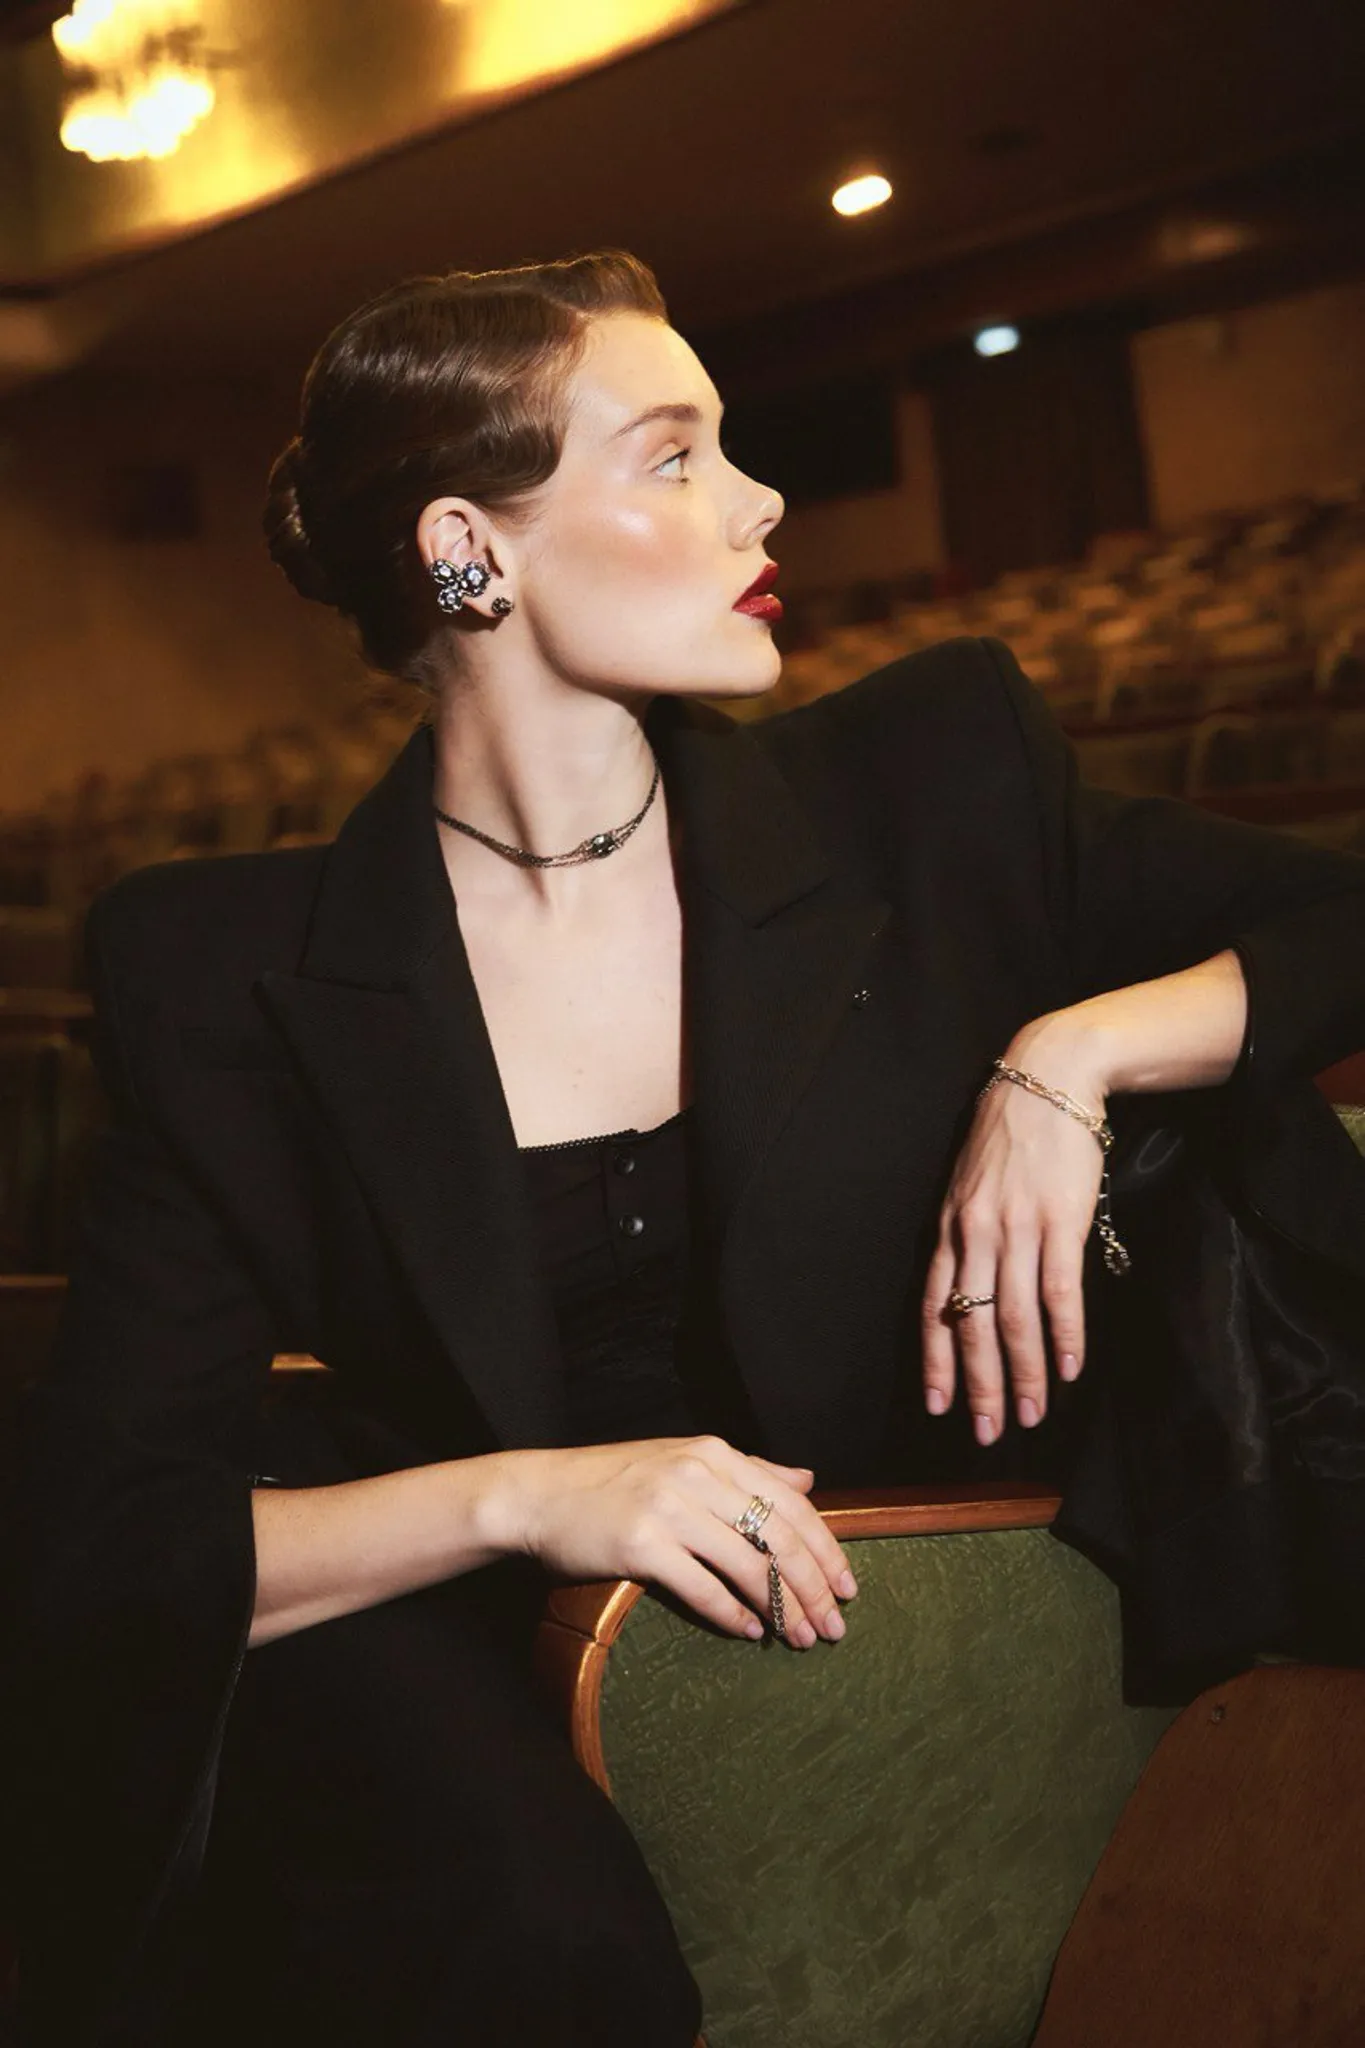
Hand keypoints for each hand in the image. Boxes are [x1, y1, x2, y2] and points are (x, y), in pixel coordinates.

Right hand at [505, 1435, 858, 1648]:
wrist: (538, 1494)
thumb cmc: (612, 1482)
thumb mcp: (682, 1461)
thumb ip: (748, 1471)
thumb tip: (808, 1478)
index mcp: (714, 1453)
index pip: (792, 1503)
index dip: (827, 1549)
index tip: (848, 1587)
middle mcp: (697, 1474)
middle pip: (779, 1537)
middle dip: (814, 1587)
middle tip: (834, 1626)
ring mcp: (669, 1508)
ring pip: (749, 1564)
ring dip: (782, 1608)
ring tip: (800, 1638)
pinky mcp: (641, 1544)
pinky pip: (702, 1586)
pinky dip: (731, 1613)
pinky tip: (749, 1632)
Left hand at [920, 1041, 1106, 1443]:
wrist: (1048, 1078)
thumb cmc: (1010, 1133)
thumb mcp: (970, 1182)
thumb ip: (967, 1232)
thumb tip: (970, 1284)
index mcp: (949, 1227)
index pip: (933, 1306)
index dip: (936, 1360)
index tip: (938, 1405)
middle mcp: (975, 1233)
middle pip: (972, 1324)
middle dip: (977, 1385)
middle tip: (985, 1432)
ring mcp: (1017, 1229)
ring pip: (1015, 1319)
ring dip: (1023, 1374)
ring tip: (1031, 1415)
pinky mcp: (1061, 1221)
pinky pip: (1059, 1291)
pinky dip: (1065, 1336)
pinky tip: (1069, 1368)